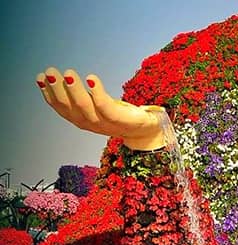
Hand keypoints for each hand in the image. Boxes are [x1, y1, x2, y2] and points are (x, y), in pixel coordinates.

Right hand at [36, 68, 164, 149]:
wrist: (146, 130)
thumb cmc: (119, 114)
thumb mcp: (97, 104)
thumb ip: (82, 96)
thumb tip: (63, 79)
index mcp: (83, 121)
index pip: (62, 109)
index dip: (49, 94)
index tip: (40, 77)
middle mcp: (92, 124)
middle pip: (71, 108)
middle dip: (58, 90)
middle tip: (50, 71)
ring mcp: (106, 124)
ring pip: (86, 107)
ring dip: (75, 89)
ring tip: (68, 72)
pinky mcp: (121, 120)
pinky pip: (106, 107)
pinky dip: (97, 93)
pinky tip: (91, 78)